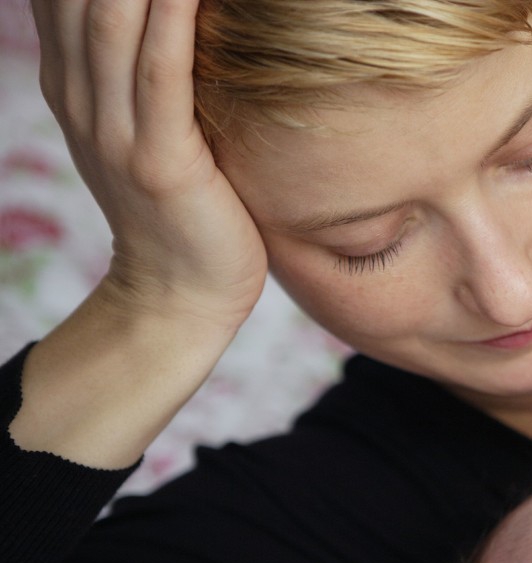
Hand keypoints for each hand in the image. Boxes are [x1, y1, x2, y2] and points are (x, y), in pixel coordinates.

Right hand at [31, 0, 266, 325]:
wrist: (180, 294)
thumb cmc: (185, 203)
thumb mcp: (149, 121)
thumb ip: (142, 63)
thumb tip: (168, 10)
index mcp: (73, 78)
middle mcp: (78, 92)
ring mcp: (113, 126)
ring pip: (113, 16)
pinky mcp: (158, 159)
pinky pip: (161, 70)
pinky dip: (173, 17)